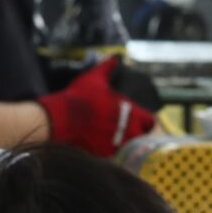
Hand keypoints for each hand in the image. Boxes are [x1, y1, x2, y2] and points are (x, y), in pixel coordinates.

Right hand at [39, 57, 157, 156]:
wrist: (61, 120)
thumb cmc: (80, 97)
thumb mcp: (95, 78)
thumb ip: (108, 67)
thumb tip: (116, 57)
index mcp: (131, 112)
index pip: (151, 120)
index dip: (147, 120)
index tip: (140, 119)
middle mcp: (128, 130)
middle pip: (143, 137)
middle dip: (138, 133)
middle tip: (128, 129)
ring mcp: (117, 144)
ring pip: (129, 147)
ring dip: (125, 143)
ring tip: (115, 137)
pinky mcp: (105, 154)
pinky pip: (114, 155)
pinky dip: (111, 151)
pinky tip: (102, 144)